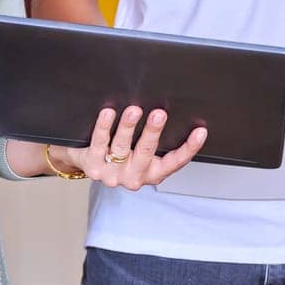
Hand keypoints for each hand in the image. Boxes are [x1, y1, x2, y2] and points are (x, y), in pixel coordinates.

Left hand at [53, 106, 206, 190]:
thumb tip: (169, 107)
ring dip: (128, 126)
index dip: (189, 148)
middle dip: (153, 132)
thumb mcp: (139, 149)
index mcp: (151, 173)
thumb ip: (153, 137)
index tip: (200, 132)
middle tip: (159, 114)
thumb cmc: (118, 152)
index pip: (174, 162)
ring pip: (121, 147)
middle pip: (146, 153)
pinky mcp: (93, 165)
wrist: (84, 161)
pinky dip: (104, 126)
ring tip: (133, 110)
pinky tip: (108, 113)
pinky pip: (99, 143)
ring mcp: (112, 174)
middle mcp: (133, 177)